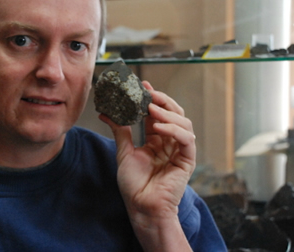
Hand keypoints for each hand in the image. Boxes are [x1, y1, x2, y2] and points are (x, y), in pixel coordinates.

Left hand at [99, 81, 195, 232]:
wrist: (141, 207)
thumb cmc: (134, 185)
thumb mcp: (123, 152)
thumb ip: (120, 131)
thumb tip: (106, 113)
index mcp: (156, 140)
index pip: (157, 113)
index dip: (152, 99)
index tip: (141, 85)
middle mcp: (169, 142)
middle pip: (173, 113)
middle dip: (161, 100)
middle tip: (148, 92)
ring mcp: (179, 150)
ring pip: (183, 122)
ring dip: (167, 112)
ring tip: (151, 107)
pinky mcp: (187, 160)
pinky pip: (186, 139)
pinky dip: (174, 129)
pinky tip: (159, 126)